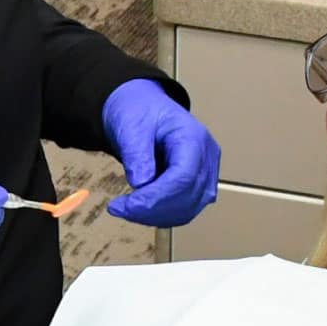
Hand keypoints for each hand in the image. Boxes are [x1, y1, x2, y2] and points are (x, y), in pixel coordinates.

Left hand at [101, 79, 220, 226]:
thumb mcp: (132, 126)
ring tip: (127, 208)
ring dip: (156, 216)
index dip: (157, 196)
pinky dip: (162, 215)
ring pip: (188, 208)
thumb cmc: (140, 111)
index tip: (129, 205)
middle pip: (188, 195)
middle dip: (153, 209)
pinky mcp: (196, 185)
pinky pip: (185, 209)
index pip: (184, 176)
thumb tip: (141, 184)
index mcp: (194, 136)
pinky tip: (139, 209)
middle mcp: (206, 156)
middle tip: (120, 208)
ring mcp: (205, 172)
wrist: (142, 109)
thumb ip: (137, 154)